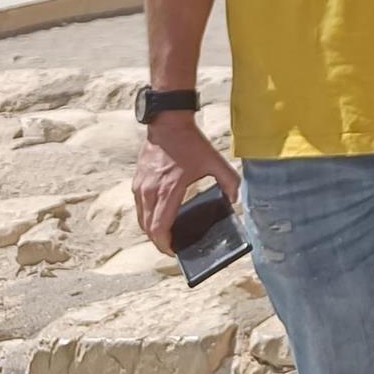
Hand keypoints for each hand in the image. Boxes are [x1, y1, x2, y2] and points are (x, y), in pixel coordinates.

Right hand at [133, 114, 240, 254]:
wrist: (168, 122)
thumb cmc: (190, 142)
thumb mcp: (215, 161)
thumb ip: (230, 181)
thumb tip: (236, 199)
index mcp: (168, 191)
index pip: (159, 229)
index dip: (165, 245)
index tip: (174, 251)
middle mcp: (150, 192)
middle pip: (148, 229)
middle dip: (159, 242)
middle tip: (173, 247)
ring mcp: (141, 187)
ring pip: (141, 220)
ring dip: (152, 231)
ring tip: (167, 235)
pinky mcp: (137, 181)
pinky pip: (139, 208)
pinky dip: (147, 217)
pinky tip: (160, 216)